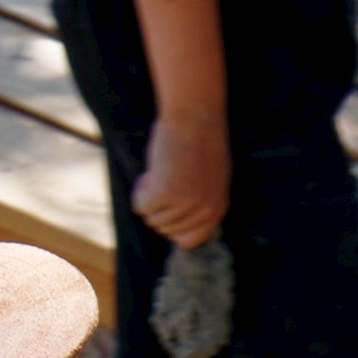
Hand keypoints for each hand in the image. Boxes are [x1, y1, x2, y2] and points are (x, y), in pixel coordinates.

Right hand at [132, 118, 228, 250]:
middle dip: (158, 207)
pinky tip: (150, 172)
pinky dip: (140, 190)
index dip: (174, 228)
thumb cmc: (199, 139)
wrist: (193, 117)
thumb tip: (179, 221)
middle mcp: (204, 211)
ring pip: (152, 217)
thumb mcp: (210, 178)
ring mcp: (185, 204)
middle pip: (166, 229)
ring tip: (159, 172)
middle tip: (163, 180)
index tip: (167, 210)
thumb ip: (200, 201)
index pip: (190, 240)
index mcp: (217, 209)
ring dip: (149, 196)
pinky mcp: (164, 194)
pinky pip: (140, 205)